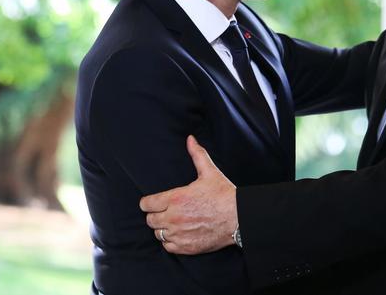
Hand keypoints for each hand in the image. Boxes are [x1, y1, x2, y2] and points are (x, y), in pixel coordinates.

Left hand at [140, 135, 237, 254]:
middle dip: (155, 214)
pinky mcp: (186, 247)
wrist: (239, 218)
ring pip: (158, 233)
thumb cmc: (224, 195)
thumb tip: (190, 139)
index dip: (148, 202)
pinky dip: (170, 241)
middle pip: (150, 220)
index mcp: (176, 198)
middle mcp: (174, 217)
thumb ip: (197, 155)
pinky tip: (179, 234)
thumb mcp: (210, 172)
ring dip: (163, 228)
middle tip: (165, 211)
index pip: (146, 204)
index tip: (153, 202)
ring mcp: (179, 234)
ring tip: (173, 222)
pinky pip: (167, 246)